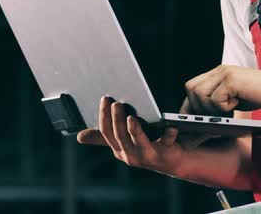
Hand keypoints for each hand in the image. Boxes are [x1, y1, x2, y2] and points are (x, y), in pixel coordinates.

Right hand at [77, 97, 203, 175]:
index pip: (107, 133)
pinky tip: (170, 126)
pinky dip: (169, 134)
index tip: (105, 98)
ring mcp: (148, 156)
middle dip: (117, 120)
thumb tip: (79, 137)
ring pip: (138, 141)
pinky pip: (167, 143)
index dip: (104, 116)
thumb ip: (105, 137)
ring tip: (132, 117)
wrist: (180, 162)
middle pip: (120, 137)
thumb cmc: (152, 145)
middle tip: (116, 103)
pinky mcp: (167, 153)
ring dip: (134, 129)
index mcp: (120, 149)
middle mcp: (132, 155)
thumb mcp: (127, 141)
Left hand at [182, 65, 260, 115]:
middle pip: (191, 89)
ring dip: (211, 108)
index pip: (192, 86)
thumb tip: (201, 117)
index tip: (189, 117)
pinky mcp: (231, 80)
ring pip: (200, 94)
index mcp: (217, 73)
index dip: (188, 103)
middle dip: (198, 106)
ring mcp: (224, 74)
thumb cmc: (259, 93)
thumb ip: (217, 101)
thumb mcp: (234, 97)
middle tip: (214, 114)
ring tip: (228, 108)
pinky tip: (237, 103)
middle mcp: (218, 71)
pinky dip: (224, 107)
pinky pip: (215, 99)